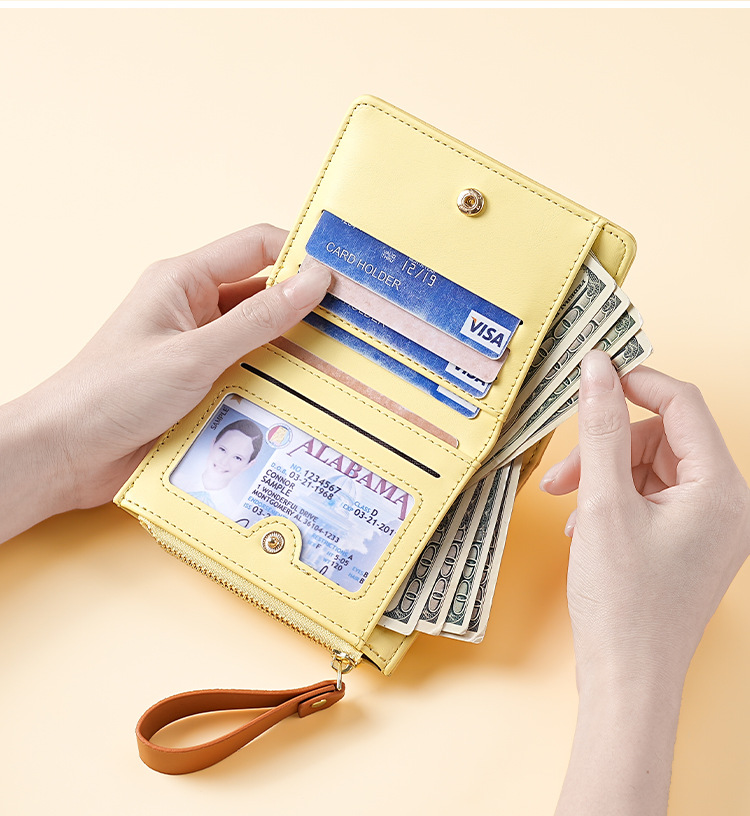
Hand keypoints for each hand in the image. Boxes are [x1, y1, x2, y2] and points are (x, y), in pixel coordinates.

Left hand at [0, 224, 329, 539]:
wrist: (66, 455)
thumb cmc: (113, 393)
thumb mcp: (194, 353)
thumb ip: (258, 319)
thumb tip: (315, 280)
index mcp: (185, 280)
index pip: (257, 247)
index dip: (302, 254)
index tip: (347, 275)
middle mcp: (195, 310)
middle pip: (265, 296)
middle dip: (307, 310)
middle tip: (358, 328)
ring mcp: (200, 351)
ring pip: (263, 340)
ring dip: (294, 353)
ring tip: (344, 368)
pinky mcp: (202, 387)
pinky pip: (251, 375)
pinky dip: (276, 384)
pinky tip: (307, 400)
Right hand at [542, 351, 749, 687]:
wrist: (627, 681)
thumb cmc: (623, 603)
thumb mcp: (603, 503)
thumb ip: (598, 428)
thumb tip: (597, 367)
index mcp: (721, 488)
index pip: (682, 403)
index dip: (634, 382)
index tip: (591, 375)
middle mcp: (726, 504)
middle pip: (661, 438)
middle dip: (607, 448)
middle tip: (565, 474)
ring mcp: (708, 527)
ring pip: (649, 468)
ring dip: (603, 477)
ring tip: (568, 505)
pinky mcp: (687, 544)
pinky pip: (649, 498)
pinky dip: (613, 502)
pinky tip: (584, 528)